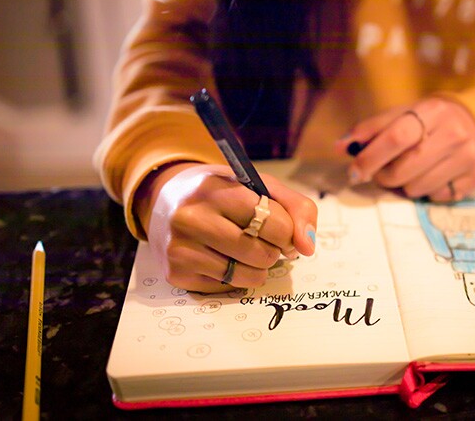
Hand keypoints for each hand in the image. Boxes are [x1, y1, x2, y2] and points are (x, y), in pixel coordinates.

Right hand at [135, 162, 316, 292]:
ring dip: (259, 268)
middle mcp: (192, 219)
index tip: (282, 229)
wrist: (167, 201)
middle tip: (263, 239)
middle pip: (262, 253)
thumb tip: (307, 246)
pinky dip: (237, 277)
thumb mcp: (260, 186)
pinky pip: (227, 288)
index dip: (288, 230)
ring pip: (248, 275)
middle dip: (273, 250)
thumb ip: (297, 208)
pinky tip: (224, 258)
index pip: (273, 223)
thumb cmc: (224, 193)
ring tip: (247, 250)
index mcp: (216, 190)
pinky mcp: (176, 274)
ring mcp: (180, 249)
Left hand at [334, 97, 474, 201]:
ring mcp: (470, 155)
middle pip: (404, 170)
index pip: (395, 137)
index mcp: (432, 110)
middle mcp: (455, 132)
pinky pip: (438, 198)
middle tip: (382, 173)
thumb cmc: (426, 122)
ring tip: (412, 172)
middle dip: (384, 177)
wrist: (472, 123)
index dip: (370, 158)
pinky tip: (433, 176)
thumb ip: (370, 129)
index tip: (354, 172)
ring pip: (418, 189)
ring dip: (406, 186)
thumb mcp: (401, 115)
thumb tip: (340, 146)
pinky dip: (429, 192)